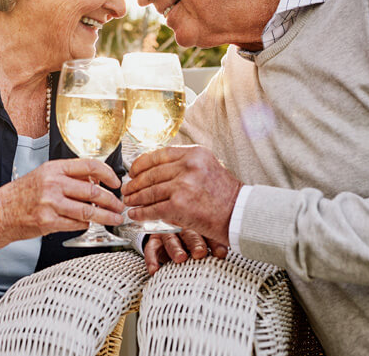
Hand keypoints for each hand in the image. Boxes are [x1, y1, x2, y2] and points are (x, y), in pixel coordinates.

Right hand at [0, 159, 123, 271]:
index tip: (116, 182)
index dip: (108, 173)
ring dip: (106, 216)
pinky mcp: (48, 221)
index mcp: (54, 168)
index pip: (89, 166)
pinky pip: (77, 224)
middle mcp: (53, 183)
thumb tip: (95, 180)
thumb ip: (69, 176)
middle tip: (119, 205)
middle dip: (111, 200)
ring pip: (88, 210)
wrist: (0, 212)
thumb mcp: (45, 176)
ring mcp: (50, 203)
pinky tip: (88, 223)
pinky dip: (86, 225)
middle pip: (93, 191)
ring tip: (114, 218)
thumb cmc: (23, 194)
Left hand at [121, 145, 240, 244]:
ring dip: (136, 198)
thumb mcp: (208, 167)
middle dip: (135, 183)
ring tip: (129, 202)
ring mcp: (183, 185)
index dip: (141, 164)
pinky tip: (136, 215)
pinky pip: (153, 209)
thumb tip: (156, 169)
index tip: (133, 171)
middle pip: (151, 174)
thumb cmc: (226, 195)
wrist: (241, 215)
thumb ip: (185, 165)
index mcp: (194, 153)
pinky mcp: (180, 205)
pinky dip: (141, 213)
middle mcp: (188, 166)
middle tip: (127, 189)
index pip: (159, 155)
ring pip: (150, 191)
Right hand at [142, 230, 228, 274]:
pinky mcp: (154, 241)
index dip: (215, 244)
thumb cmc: (192, 238)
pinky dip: (152, 260)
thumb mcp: (205, 238)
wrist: (166, 229)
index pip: (209, 233)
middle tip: (200, 253)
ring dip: (176, 249)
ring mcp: (167, 233)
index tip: (221, 254)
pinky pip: (151, 250)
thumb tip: (225, 254)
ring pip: (171, 240)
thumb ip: (216, 244)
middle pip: (190, 234)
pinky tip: (155, 270)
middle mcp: (183, 228)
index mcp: (199, 226)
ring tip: (180, 258)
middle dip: (196, 244)